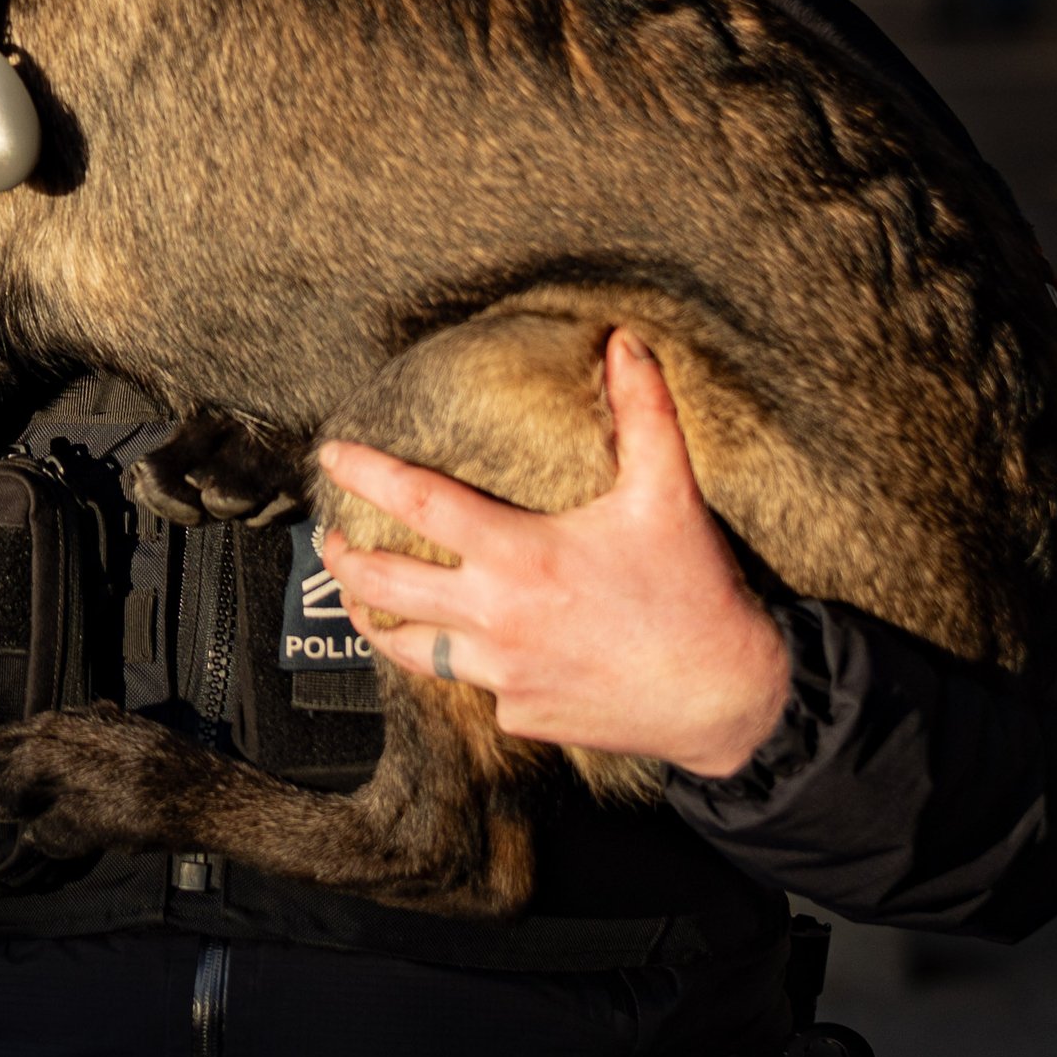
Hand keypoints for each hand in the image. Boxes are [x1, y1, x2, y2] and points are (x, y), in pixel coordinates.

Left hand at [314, 333, 792, 781]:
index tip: (332, 455)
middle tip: (330, 539)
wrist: (726, 699)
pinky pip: (474, 685)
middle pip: (384, 585)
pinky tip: (465, 648)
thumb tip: (624, 341)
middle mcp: (496, 619)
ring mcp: (503, 675)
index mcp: (519, 557)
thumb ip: (643, 412)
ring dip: (378, 621)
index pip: (418, 503)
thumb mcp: (669, 495)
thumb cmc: (695, 593)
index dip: (366, 473)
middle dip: (344, 560)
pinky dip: (463, 663)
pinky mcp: (520, 716)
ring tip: (363, 604)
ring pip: (410, 649)